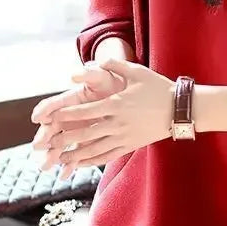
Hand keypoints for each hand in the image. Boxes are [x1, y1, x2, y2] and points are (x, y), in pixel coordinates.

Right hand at [30, 62, 126, 175]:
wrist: (125, 94)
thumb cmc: (112, 83)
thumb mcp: (102, 76)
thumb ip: (89, 74)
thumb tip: (74, 75)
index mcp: (71, 100)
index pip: (54, 105)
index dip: (45, 110)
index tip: (37, 117)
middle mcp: (69, 116)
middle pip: (52, 128)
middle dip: (45, 138)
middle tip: (38, 146)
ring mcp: (76, 130)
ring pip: (61, 144)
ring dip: (53, 155)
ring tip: (47, 165)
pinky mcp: (85, 142)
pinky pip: (76, 154)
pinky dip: (71, 164)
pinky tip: (66, 174)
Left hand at [32, 58, 175, 177]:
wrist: (179, 109)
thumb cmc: (158, 88)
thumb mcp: (137, 71)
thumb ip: (113, 65)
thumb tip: (92, 61)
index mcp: (117, 103)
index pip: (85, 111)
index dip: (66, 115)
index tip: (50, 119)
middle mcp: (118, 122)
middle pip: (85, 133)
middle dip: (64, 138)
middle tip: (47, 142)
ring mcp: (124, 136)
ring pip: (94, 149)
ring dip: (75, 154)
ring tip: (58, 158)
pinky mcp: (130, 145)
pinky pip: (108, 156)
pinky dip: (92, 161)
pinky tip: (80, 164)